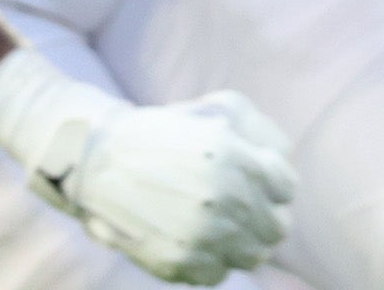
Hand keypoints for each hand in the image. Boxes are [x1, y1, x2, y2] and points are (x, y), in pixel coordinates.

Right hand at [0, 56, 294, 285]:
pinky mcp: (179, 263)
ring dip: (242, 242)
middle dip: (263, 217)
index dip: (273, 186)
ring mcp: (203, 235)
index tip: (258, 184)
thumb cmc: (163, 132)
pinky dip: (212, 260)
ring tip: (221, 227)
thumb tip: (284, 168)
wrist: (97, 160)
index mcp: (238, 159)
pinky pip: (218, 273)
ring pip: (253, 256)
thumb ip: (261, 138)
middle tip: (242, 210)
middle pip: (276, 228)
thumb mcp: (218, 111)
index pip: (286, 189)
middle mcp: (226, 200)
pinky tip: (194, 239)